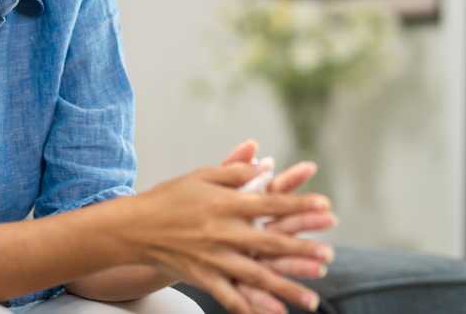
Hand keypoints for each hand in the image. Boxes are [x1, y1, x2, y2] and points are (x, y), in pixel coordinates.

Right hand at [125, 162, 333, 313]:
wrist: (135, 227)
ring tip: (312, 301)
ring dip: (286, 289)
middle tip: (329, 257)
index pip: (271, 204)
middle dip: (303, 251)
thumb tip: (265, 165)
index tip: (326, 207)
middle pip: (271, 243)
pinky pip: (232, 297)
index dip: (300, 206)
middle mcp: (223, 232)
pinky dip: (252, 308)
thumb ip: (235, 171)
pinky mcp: (203, 277)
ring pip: (257, 277)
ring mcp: (214, 258)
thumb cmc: (172, 196)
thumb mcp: (203, 176)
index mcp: (226, 204)